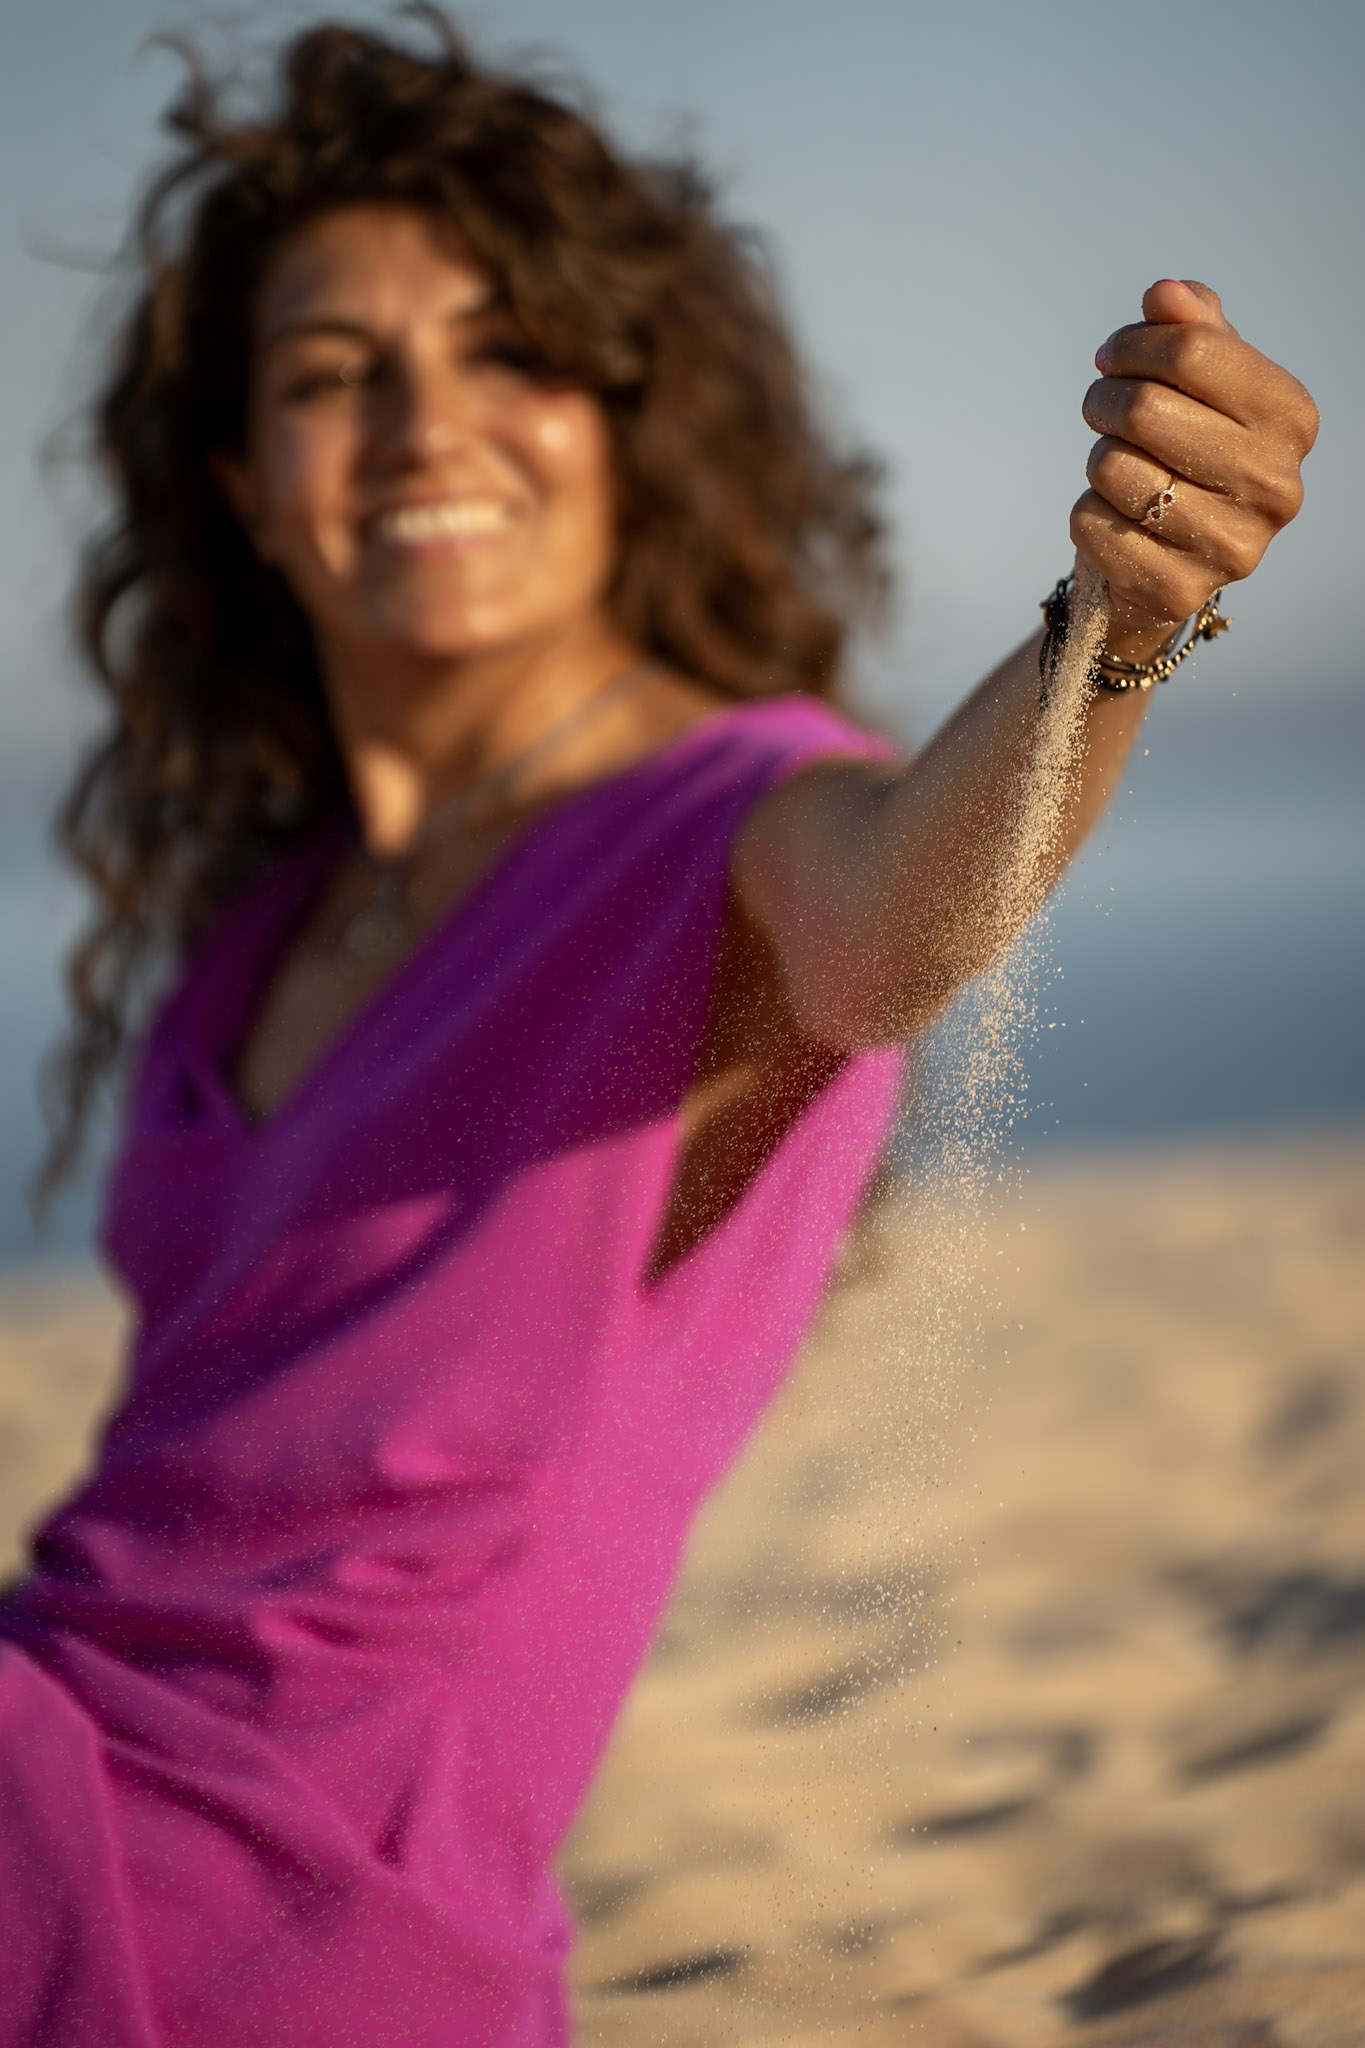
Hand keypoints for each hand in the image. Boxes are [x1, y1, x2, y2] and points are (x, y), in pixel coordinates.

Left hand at [1071, 280, 1317, 657]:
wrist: (1168, 560)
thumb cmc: (1186, 452)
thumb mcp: (1200, 382)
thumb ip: (1192, 327)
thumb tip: (1167, 295)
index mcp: (1291, 418)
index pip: (1193, 348)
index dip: (1133, 344)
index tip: (1111, 357)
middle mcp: (1276, 486)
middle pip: (1145, 408)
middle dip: (1104, 400)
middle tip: (1102, 410)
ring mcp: (1232, 547)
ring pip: (1113, 467)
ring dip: (1098, 460)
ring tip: (1119, 469)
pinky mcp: (1177, 591)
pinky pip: (1092, 523)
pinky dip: (1088, 514)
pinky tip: (1118, 521)